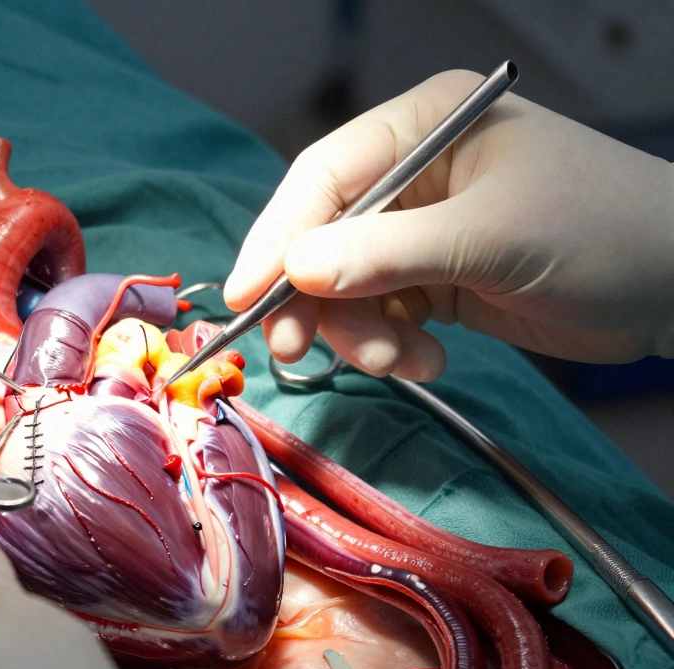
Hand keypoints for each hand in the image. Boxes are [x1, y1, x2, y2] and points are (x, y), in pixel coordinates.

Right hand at [225, 69, 673, 379]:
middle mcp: (414, 173)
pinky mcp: (436, 278)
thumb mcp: (490, 236)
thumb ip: (386, 253)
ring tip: (401, 362)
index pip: (324, 177)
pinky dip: (393, 346)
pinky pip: (381, 314)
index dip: (278, 237)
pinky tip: (431, 361)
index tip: (246, 296)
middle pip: (324, 236)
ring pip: (346, 285)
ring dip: (360, 333)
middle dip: (314, 298)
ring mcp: (423, 228)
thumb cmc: (603, 230)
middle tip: (299, 350)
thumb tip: (294, 270)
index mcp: (425, 126)